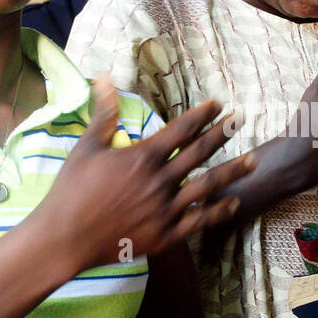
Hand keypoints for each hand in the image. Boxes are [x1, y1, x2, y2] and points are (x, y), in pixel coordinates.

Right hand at [42, 75, 253, 273]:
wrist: (64, 239)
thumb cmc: (70, 191)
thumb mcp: (86, 147)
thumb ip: (103, 114)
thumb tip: (104, 78)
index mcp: (142, 157)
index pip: (181, 129)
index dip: (201, 114)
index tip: (217, 104)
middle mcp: (160, 181)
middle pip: (201, 152)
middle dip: (224, 133)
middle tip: (242, 119)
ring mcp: (166, 210)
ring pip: (209, 186)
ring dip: (233, 171)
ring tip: (254, 160)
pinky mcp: (166, 235)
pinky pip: (200, 221)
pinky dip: (219, 211)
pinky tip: (234, 202)